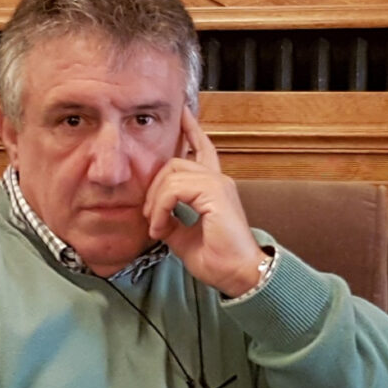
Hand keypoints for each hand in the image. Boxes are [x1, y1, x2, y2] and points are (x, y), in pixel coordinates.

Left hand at [143, 107, 266, 296]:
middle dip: (154, 186)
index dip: (192, 130)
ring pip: (172, 173)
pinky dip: (161, 208)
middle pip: (175, 162)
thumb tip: (155, 215)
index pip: (203, 149)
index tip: (183, 112)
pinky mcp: (214, 192)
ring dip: (155, 201)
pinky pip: (174, 189)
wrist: (238, 275)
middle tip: (150, 216)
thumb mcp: (183, 236)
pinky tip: (162, 227)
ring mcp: (218, 183)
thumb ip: (171, 218)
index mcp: (214, 188)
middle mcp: (218, 180)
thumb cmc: (217, 259)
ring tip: (156, 226)